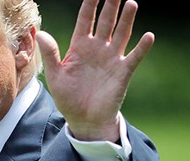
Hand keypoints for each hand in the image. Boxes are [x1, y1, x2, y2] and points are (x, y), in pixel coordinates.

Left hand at [36, 0, 153, 140]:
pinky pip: (134, 57)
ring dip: (126, 19)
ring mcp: (112, 58)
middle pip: (105, 21)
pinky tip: (148, 36)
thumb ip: (51, 54)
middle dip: (110, 5)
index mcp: (80, 46)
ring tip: (131, 3)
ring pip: (121, 34)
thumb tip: (40, 33)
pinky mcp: (123, 72)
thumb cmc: (68, 98)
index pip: (85, 19)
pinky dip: (142, 47)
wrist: (84, 120)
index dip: (90, 3)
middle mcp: (98, 48)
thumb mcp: (56, 76)